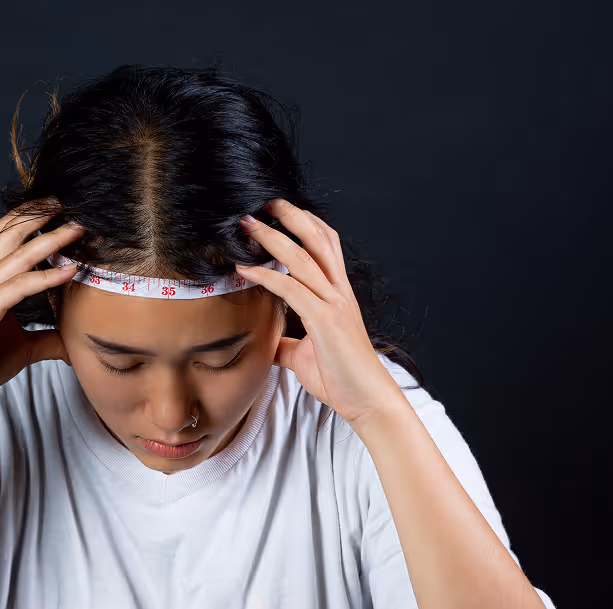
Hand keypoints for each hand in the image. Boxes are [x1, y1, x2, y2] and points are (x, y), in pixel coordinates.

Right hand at [0, 206, 82, 416]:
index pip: (5, 237)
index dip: (30, 219)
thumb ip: (45, 341)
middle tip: (70, 200)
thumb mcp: (20, 350)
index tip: (60, 209)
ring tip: (79, 227)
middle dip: (41, 214)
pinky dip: (47, 277)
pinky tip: (70, 271)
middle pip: (10, 233)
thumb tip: (72, 344)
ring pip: (19, 255)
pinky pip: (20, 286)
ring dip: (52, 239)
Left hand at [236, 201, 404, 426]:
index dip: (305, 224)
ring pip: (303, 258)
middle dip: (289, 216)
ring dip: (271, 238)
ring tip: (247, 224)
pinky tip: (244, 269)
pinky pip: (291, 290)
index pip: (326, 246)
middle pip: (317, 239)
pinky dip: (265, 276)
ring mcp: (334, 304)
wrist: (367, 401)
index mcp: (338, 295)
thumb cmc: (341, 379)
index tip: (280, 212)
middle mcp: (338, 292)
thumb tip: (269, 341)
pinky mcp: (325, 320)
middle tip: (262, 202)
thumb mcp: (305, 356)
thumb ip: (288, 342)